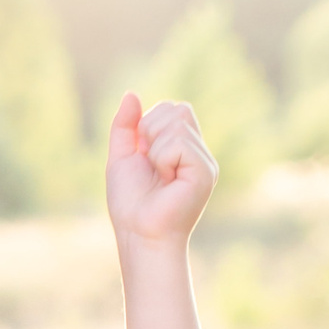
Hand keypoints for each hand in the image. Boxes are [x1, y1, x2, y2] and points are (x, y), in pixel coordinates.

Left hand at [106, 93, 215, 246]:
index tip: (142, 156)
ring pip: (178, 122)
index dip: (148, 125)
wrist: (139, 235)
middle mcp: (197, 152)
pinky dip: (163, 159)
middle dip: (151, 132)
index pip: (171, 108)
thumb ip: (125, 126)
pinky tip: (167, 181)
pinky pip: (179, 142)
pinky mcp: (206, 171)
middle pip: (177, 109)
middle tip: (151, 167)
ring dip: (156, 150)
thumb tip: (131, 94)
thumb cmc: (130, 205)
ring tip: (159, 177)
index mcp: (181, 147)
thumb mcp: (121, 158)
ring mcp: (205, 161)